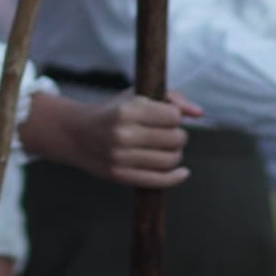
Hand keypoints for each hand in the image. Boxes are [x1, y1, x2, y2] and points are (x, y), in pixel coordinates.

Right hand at [77, 89, 200, 187]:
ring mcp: (121, 157)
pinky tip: (182, 171)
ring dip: (176, 154)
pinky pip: (159, 180)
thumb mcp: (135, 96)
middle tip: (169, 134)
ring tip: (168, 148)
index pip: (172, 116)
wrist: (76, 134)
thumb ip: (171, 98)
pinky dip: (176, 177)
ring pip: (170, 159)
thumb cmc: (112, 112)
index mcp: (127, 109)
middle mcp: (123, 134)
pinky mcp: (120, 176)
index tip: (167, 117)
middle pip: (175, 138)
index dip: (175, 116)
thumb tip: (199, 114)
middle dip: (178, 135)